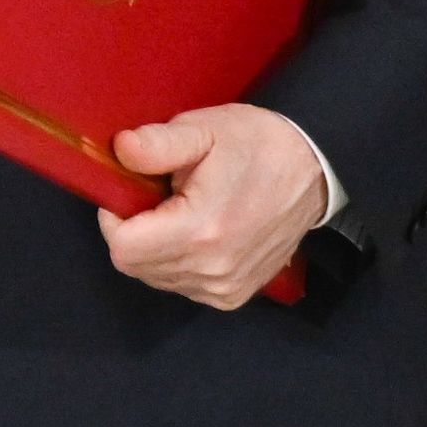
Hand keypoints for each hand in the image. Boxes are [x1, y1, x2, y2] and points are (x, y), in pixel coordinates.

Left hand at [96, 103, 327, 310]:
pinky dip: (174, 261)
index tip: (128, 190)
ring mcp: (225, 289)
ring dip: (152, 247)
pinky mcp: (233, 296)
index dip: (113, 217)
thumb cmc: (255, 144)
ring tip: (178, 210)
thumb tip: (120, 150)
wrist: (312, 171)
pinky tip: (193, 232)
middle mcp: (213, 270)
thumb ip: (159, 144)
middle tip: (156, 195)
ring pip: (155, 277)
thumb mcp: (205, 129)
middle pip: (135, 265)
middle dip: (133, 230)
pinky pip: (180, 285)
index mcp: (202, 230)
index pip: (124, 248)